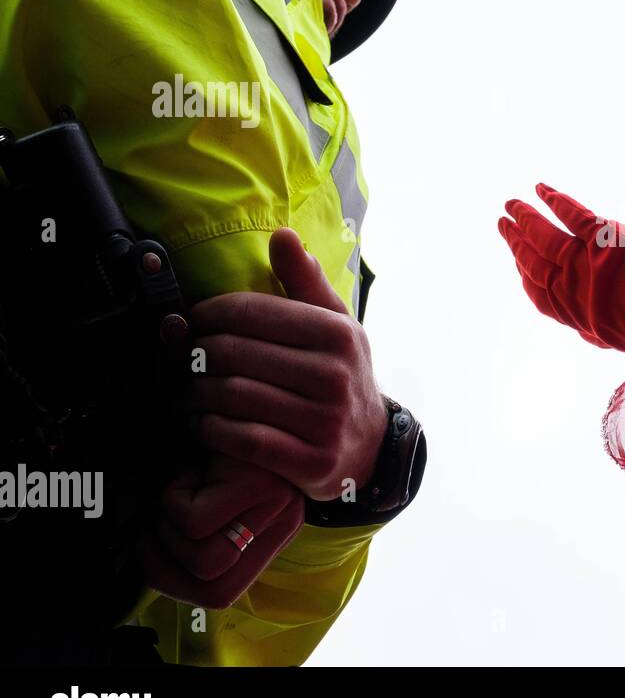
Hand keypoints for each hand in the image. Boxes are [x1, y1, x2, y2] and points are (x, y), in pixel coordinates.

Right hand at [140, 454, 303, 608]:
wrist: (219, 390)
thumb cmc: (195, 449)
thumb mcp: (189, 498)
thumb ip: (174, 537)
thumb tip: (138, 563)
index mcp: (266, 538)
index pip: (216, 595)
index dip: (167, 575)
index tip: (146, 540)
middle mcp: (283, 527)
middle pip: (213, 589)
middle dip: (164, 555)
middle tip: (161, 508)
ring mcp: (282, 507)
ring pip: (206, 559)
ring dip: (170, 523)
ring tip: (180, 482)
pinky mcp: (267, 485)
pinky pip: (197, 520)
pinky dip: (175, 495)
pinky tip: (191, 463)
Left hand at [188, 228, 389, 500]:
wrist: (370, 445)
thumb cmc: (339, 375)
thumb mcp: (334, 325)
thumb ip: (305, 282)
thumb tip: (282, 235)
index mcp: (337, 333)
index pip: (251, 311)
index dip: (209, 313)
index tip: (192, 321)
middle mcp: (335, 374)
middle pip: (235, 354)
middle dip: (196, 354)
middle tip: (181, 357)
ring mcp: (326, 420)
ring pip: (234, 396)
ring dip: (196, 393)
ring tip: (185, 388)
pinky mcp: (313, 462)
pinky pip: (243, 440)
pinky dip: (212, 429)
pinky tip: (201, 422)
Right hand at [498, 184, 624, 354]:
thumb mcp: (624, 337)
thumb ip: (599, 328)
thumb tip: (583, 328)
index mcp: (582, 318)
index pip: (540, 295)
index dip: (524, 275)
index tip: (516, 260)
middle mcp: (578, 292)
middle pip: (534, 264)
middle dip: (515, 242)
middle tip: (503, 222)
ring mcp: (589, 265)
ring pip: (545, 236)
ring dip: (525, 218)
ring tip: (512, 204)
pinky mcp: (608, 240)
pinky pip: (572, 214)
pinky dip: (554, 199)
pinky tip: (542, 188)